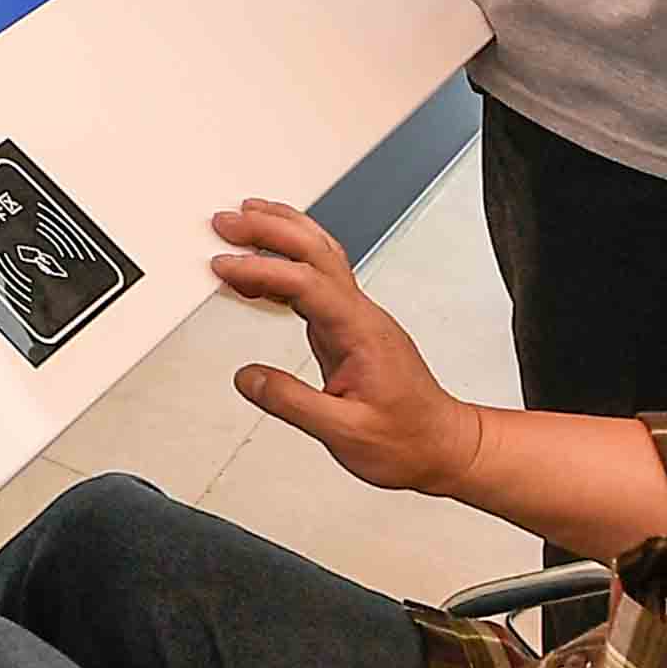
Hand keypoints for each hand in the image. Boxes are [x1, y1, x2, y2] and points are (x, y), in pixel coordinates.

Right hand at [214, 203, 482, 497]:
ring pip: (320, 257)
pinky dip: (288, 267)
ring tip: (243, 222)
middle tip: (227, 222)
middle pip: (316, 250)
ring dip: (282, 234)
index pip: (306, 283)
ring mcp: (358, 318)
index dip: (262, 269)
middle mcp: (362, 315)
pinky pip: (318, 281)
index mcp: (361, 332)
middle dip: (269, 227)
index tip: (224, 267)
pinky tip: (263, 276)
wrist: (442, 446)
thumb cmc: (407, 439)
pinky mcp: (350, 328)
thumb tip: (248, 377)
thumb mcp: (344, 433)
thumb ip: (291, 402)